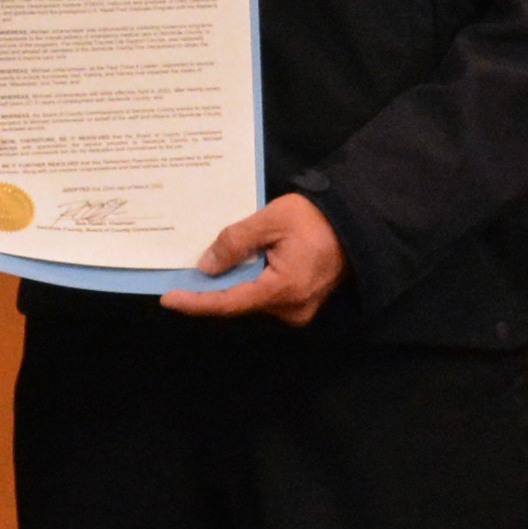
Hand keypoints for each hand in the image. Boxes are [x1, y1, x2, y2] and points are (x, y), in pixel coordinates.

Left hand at [161, 193, 342, 320]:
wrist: (358, 223)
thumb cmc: (316, 218)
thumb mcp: (271, 220)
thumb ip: (236, 242)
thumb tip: (207, 266)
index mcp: (282, 290)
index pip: (228, 303)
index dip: (196, 302)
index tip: (169, 299)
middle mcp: (290, 309)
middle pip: (239, 304)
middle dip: (213, 291)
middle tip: (185, 277)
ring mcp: (299, 310)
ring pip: (253, 301)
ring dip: (233, 285)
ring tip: (212, 267)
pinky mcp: (304, 304)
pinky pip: (268, 297)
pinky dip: (251, 284)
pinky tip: (240, 268)